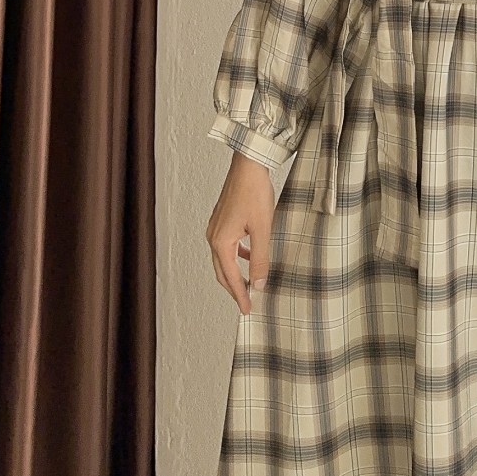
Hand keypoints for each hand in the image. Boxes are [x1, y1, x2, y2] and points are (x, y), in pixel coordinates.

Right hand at [205, 151, 274, 313]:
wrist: (248, 166)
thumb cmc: (254, 193)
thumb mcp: (262, 229)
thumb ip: (260, 259)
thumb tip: (259, 283)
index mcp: (221, 242)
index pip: (230, 278)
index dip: (240, 296)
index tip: (248, 310)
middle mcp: (213, 236)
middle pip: (222, 272)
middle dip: (234, 289)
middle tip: (247, 303)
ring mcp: (215, 228)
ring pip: (224, 260)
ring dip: (235, 273)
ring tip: (250, 284)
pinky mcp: (222, 220)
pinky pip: (227, 246)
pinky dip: (237, 257)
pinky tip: (251, 255)